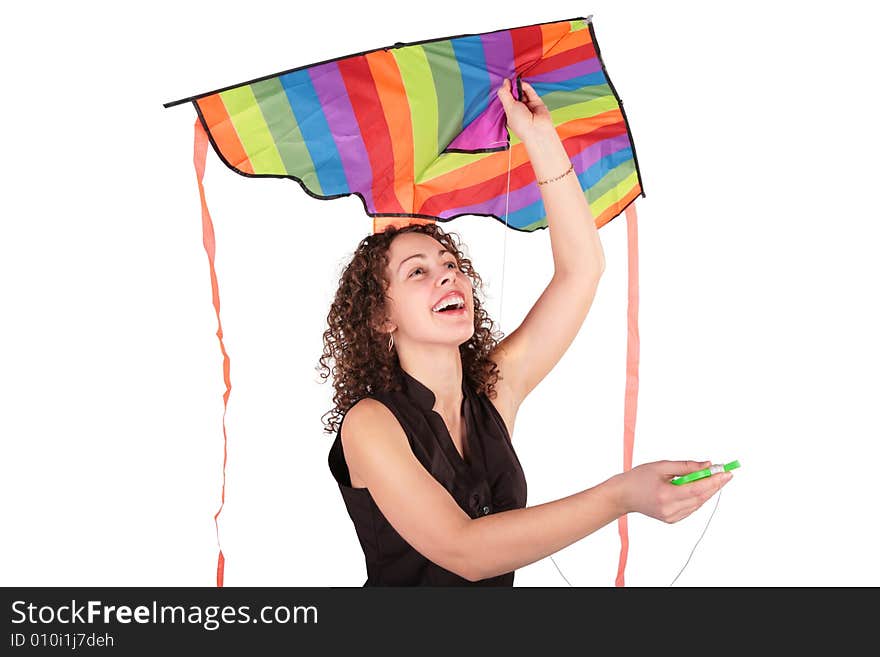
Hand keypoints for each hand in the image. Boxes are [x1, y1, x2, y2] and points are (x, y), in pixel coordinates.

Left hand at [496, 78, 555, 143]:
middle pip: (513, 94)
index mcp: (509, 113)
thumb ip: (505, 94)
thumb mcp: (508, 107)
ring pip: (522, 92)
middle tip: (509, 82)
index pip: (505, 100)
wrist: (537, 130)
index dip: (504, 92)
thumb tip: (505, 81)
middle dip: (511, 88)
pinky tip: (522, 84)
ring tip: (516, 82)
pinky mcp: (536, 102)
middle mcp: (518, 109)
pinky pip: (530, 92)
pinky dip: (526, 87)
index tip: (503, 84)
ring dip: (518, 86)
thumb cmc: (521, 123)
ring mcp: (527, 105)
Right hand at [615, 460, 733, 522]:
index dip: (714, 481)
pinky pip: (691, 508)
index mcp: (666, 495)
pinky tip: (698, 488)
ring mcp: (671, 517)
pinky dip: (698, 497)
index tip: (726, 472)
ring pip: (698, 504)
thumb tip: (707, 465)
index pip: (697, 489)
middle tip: (725, 474)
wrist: (623, 496)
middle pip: (701, 497)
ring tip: (714, 478)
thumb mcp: (661, 466)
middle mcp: (670, 509)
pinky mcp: (672, 519)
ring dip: (707, 491)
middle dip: (715, 485)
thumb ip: (686, 466)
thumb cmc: (638, 478)